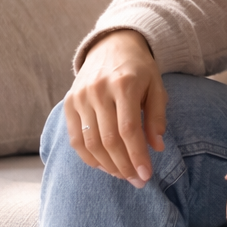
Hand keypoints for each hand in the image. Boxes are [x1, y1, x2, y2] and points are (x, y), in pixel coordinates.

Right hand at [65, 29, 165, 186]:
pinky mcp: (68, 103)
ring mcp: (80, 97)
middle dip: (124, 166)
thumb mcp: (157, 86)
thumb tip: (157, 148)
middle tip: (137, 181)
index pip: (129, 130)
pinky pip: (74, 138)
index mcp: (124, 84)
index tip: (146, 175)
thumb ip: (157, 116)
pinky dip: (88, 157)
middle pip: (108, 140)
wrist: (112, 45)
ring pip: (90, 142)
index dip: (137, 156)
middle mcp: (98, 91)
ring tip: (123, 175)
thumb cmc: (140, 69)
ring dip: (107, 165)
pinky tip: (104, 166)